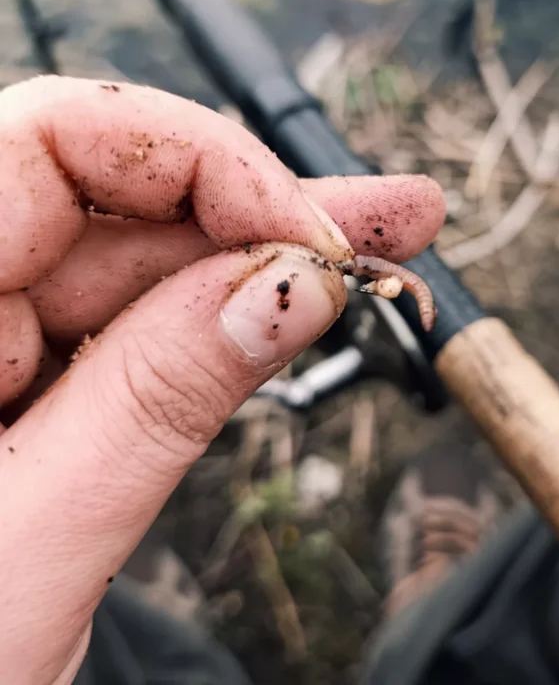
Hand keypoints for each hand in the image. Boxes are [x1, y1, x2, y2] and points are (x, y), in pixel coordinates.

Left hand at [0, 76, 444, 683]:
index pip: (53, 144)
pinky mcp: (32, 381)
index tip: (308, 232)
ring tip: (377, 251)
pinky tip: (294, 304)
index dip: (200, 164)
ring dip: (266, 262)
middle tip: (387, 214)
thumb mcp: (29, 548)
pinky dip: (225, 322)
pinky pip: (140, 330)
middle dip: (267, 210)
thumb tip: (288, 286)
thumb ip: (156, 400)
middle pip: (119, 205)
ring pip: (144, 266)